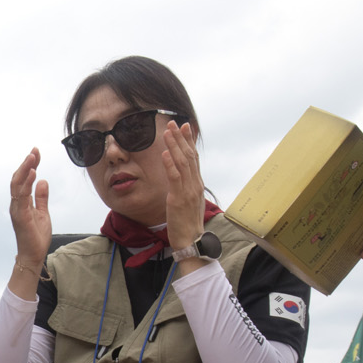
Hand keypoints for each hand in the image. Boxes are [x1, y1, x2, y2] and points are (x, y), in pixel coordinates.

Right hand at [8, 150, 51, 292]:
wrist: (33, 256)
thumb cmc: (36, 237)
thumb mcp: (43, 213)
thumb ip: (41, 197)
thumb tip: (43, 181)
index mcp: (21, 202)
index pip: (24, 180)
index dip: (30, 166)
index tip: (36, 153)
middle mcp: (16, 203)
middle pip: (18, 178)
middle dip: (26, 163)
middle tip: (34, 150)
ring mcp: (17, 209)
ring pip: (17, 184)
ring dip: (25, 169)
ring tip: (33, 157)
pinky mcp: (20, 215)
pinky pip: (22, 196)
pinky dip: (27, 183)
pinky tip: (34, 173)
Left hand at [159, 121, 209, 254]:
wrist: (191, 240)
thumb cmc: (187, 222)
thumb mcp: (189, 200)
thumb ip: (187, 186)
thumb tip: (184, 175)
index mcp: (197, 183)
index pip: (194, 157)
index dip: (189, 141)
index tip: (185, 127)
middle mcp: (195, 184)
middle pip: (188, 156)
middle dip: (181, 138)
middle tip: (174, 123)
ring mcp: (188, 190)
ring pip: (182, 163)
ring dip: (174, 146)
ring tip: (167, 132)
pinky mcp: (178, 198)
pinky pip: (174, 178)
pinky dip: (169, 164)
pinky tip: (164, 153)